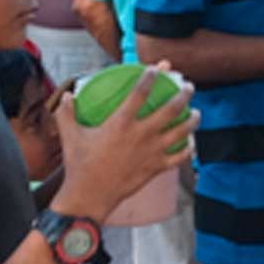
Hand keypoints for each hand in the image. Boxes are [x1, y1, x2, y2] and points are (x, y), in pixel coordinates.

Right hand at [51, 65, 198, 223]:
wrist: (90, 195)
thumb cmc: (79, 164)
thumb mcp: (70, 135)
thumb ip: (67, 113)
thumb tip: (67, 95)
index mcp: (121, 123)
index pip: (140, 93)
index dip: (151, 77)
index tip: (158, 68)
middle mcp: (141, 134)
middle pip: (170, 109)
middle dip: (183, 95)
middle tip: (189, 86)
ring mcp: (152, 152)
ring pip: (181, 132)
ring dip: (192, 120)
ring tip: (197, 112)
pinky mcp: (157, 168)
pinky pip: (179, 157)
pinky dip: (188, 149)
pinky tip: (190, 143)